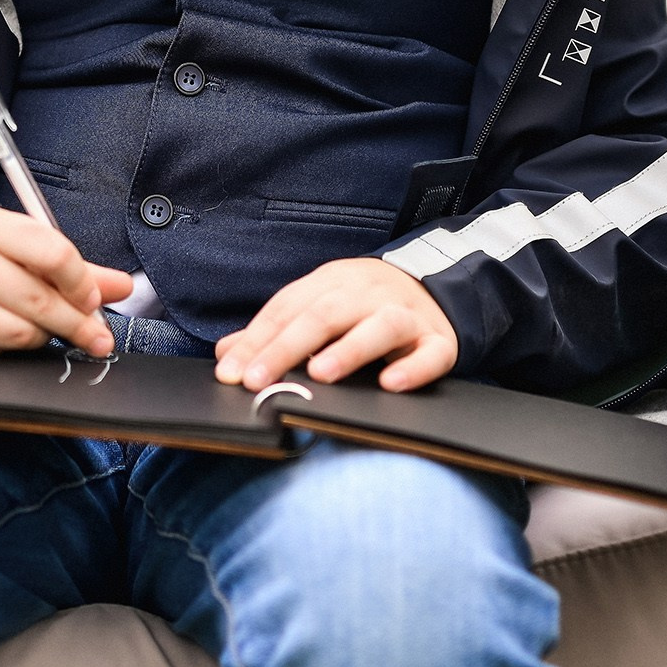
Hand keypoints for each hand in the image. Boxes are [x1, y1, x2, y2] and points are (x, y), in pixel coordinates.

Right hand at [0, 204, 131, 357]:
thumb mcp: (14, 237)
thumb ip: (69, 264)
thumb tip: (122, 287)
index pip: (52, 254)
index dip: (81, 282)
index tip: (94, 299)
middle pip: (39, 303)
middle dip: (77, 324)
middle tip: (99, 338)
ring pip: (18, 335)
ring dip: (44, 338)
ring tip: (48, 329)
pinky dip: (12, 350)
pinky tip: (14, 335)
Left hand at [214, 258, 457, 393]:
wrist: (437, 287)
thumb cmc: (364, 305)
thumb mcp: (319, 305)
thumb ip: (275, 330)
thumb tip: (226, 353)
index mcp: (333, 282)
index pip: (288, 308)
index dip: (256, 340)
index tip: (231, 373)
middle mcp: (368, 293)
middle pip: (325, 315)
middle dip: (287, 347)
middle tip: (258, 379)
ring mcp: (407, 315)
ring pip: (380, 326)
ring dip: (349, 349)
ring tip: (320, 374)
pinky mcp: (440, 341)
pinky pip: (430, 353)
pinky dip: (412, 368)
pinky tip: (390, 384)